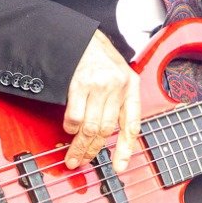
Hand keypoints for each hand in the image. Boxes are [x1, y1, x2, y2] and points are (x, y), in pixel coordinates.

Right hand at [63, 31, 141, 170]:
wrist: (79, 35)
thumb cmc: (98, 57)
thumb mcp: (118, 74)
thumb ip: (118, 100)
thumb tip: (110, 133)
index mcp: (130, 86)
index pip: (131, 124)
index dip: (125, 149)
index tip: (119, 167)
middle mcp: (118, 86)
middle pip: (107, 130)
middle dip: (93, 150)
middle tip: (82, 161)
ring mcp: (99, 85)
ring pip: (91, 127)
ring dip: (80, 146)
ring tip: (73, 155)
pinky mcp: (80, 84)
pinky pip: (76, 116)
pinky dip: (71, 127)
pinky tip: (69, 128)